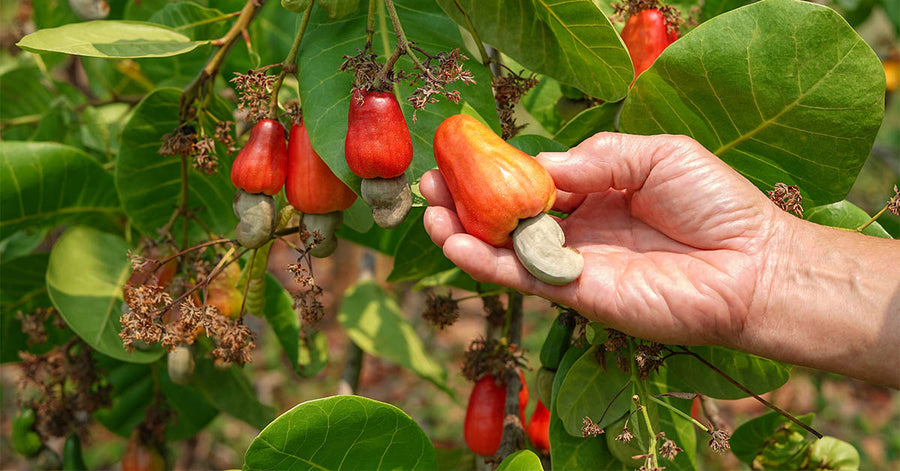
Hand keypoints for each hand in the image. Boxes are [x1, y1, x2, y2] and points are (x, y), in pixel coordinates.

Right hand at [422, 133, 783, 346]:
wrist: (751, 266)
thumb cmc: (714, 204)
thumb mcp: (656, 154)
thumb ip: (597, 156)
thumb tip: (539, 164)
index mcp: (596, 191)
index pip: (535, 179)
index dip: (498, 169)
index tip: (462, 154)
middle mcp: (579, 228)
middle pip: (509, 215)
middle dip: (467, 200)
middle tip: (430, 184)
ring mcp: (574, 263)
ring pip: (506, 250)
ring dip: (463, 233)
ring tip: (429, 213)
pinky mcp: (577, 294)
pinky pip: (523, 278)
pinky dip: (486, 264)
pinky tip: (455, 244)